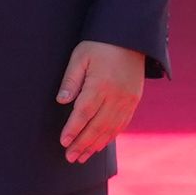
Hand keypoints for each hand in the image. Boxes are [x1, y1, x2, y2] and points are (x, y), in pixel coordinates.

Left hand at [57, 39, 146, 160]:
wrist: (131, 37)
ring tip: (82, 157)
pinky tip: (100, 145)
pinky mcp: (134, 101)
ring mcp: (128, 100)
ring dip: (95, 145)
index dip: (73, 129)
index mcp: (100, 84)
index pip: (83, 113)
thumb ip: (71, 80)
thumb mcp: (80, 56)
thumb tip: (61, 101)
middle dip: (82, 143)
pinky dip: (110, 137)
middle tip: (70, 157)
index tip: (63, 142)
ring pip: (110, 129)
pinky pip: (122, 124)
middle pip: (97, 126)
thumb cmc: (100, 45)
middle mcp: (116, 96)